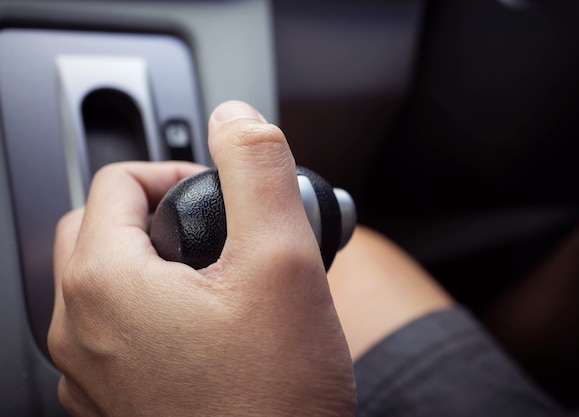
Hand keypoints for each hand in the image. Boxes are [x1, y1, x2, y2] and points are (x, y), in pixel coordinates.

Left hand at [48, 101, 355, 416]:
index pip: (115, 184)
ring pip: (103, 287)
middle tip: (210, 227)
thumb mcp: (284, 260)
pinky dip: (150, 312)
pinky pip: (114, 336)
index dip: (171, 171)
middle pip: (98, 232)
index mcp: (105, 286)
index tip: (214, 193)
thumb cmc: (276, 396)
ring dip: (151, 263)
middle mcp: (79, 333)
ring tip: (214, 276)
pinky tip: (204, 329)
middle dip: (153, 213)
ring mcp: (91, 377)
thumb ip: (257, 171)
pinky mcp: (117, 406)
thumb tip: (236, 119)